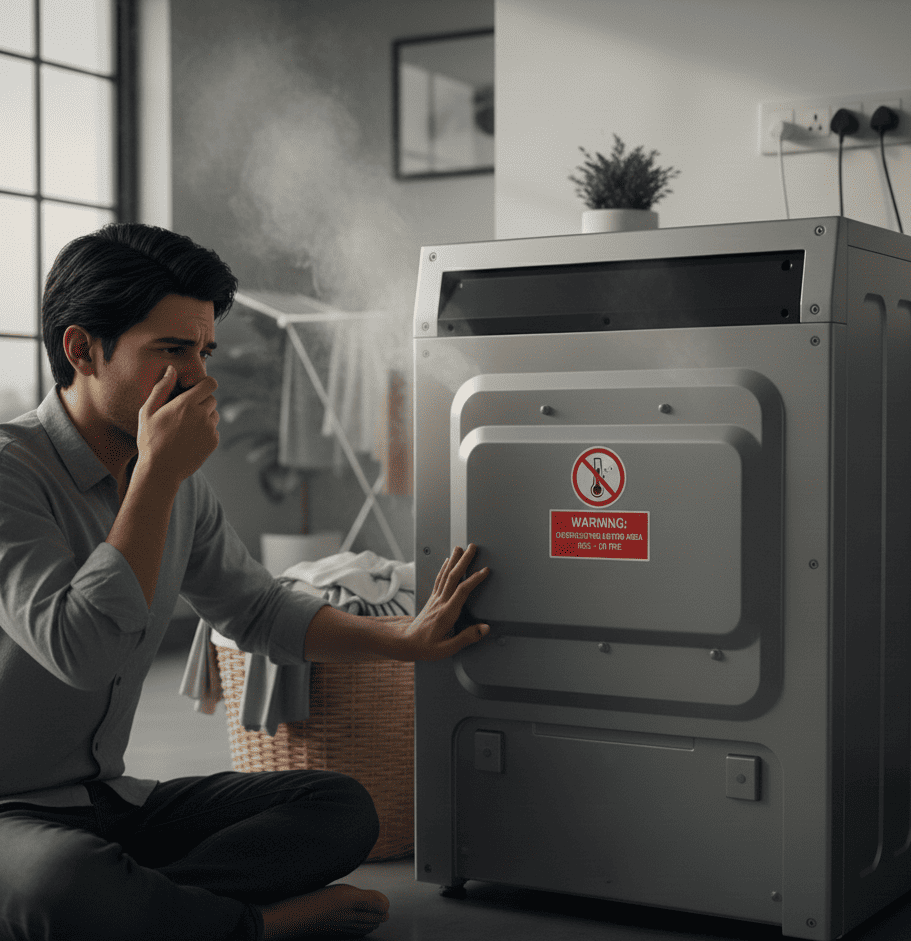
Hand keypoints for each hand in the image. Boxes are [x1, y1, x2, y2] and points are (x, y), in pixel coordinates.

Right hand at [136, 366, 219, 484]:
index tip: (198, 389)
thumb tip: (171, 369)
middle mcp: (202, 415)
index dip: (205, 384)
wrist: (160, 470)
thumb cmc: (150, 440)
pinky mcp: (213, 442)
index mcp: (186, 404)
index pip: (210, 384)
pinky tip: (189, 440)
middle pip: (211, 399)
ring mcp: (209, 430)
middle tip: (185, 413)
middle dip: (201, 402)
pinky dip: (205, 432)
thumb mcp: (148, 412)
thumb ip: (162, 388)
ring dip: (204, 417)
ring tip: (185, 428)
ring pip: (214, 415)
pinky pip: (214, 430)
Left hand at [394, 544, 489, 660]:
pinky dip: (444, 568)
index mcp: (447, 614)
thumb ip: (467, 638)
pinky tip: (447, 562)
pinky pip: (439, 579)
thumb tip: (485, 628)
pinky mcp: (432, 599)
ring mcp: (435, 600)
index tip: (485, 570)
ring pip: (445, 575)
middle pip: (453, 576)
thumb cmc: (425, 647)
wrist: (406, 643)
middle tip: (472, 547)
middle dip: (464, 560)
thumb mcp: (448, 649)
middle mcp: (440, 603)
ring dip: (454, 560)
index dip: (474, 579)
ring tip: (460, 548)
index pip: (462, 591)